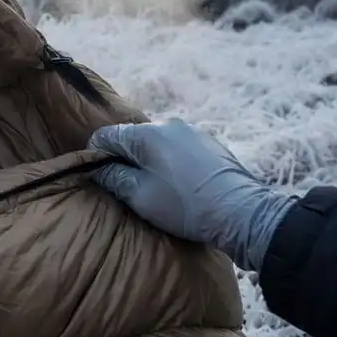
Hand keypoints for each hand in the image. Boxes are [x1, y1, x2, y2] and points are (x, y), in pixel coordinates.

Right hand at [87, 118, 295, 271]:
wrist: (242, 212)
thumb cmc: (184, 206)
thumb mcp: (140, 196)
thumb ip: (112, 177)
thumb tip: (95, 166)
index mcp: (147, 133)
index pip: (106, 135)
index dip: (95, 156)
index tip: (99, 177)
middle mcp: (168, 124)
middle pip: (132, 138)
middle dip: (125, 159)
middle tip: (128, 187)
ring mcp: (193, 131)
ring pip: (156, 143)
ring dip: (149, 161)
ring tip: (156, 188)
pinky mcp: (210, 143)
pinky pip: (178, 148)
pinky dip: (171, 162)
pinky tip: (179, 184)